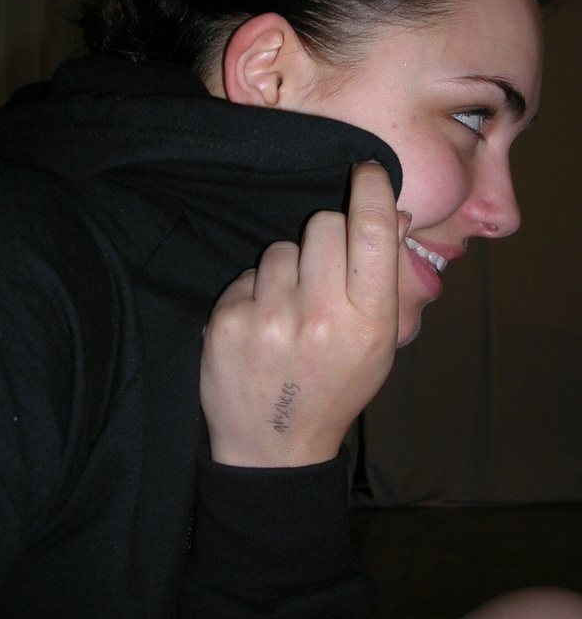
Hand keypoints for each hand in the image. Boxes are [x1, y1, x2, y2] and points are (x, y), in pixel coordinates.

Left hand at [200, 162, 410, 466]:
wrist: (275, 447)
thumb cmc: (336, 387)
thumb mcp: (378, 343)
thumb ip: (386, 277)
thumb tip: (392, 212)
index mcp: (368, 322)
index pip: (372, 232)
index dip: (372, 190)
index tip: (367, 171)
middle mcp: (320, 317)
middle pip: (323, 225)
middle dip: (326, 237)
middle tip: (323, 274)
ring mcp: (269, 319)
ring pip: (281, 248)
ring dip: (287, 269)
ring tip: (289, 312)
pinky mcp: (227, 320)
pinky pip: (247, 273)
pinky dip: (255, 292)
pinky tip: (261, 327)